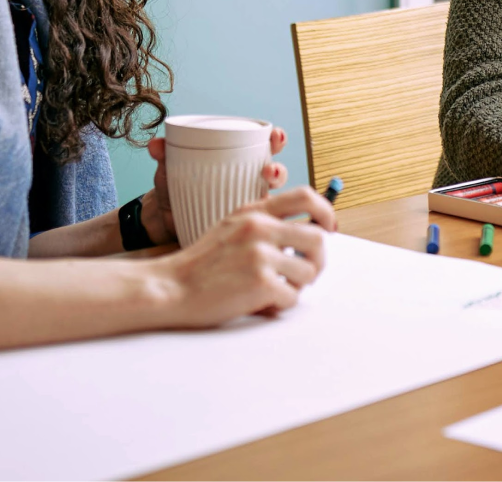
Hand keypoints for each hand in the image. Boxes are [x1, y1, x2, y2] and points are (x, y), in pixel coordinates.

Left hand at [142, 126, 290, 243]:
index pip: (264, 146)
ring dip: (274, 198)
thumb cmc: (171, 187)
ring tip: (266, 193)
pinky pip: (259, 226)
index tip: (275, 136)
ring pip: (272, 200)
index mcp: (237, 159)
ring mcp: (247, 205)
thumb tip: (156, 144)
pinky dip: (264, 224)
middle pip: (276, 173)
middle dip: (279, 169)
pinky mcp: (242, 226)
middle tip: (269, 170)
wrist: (162, 220)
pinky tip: (262, 223)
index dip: (276, 139)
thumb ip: (163, 154)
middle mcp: (248, 181)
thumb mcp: (168, 168)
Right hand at [154, 187, 337, 327]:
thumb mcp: (230, 228)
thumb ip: (262, 224)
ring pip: (308, 271)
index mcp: (253, 212)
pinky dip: (281, 304)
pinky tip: (262, 303)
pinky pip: (292, 297)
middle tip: (307, 272)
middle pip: (317, 238)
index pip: (304, 196)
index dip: (325, 212)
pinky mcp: (260, 282)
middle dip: (318, 260)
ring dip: (298, 286)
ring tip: (276, 291)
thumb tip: (303, 232)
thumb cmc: (201, 264)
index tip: (329, 228)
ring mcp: (260, 255)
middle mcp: (259, 228)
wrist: (171, 288)